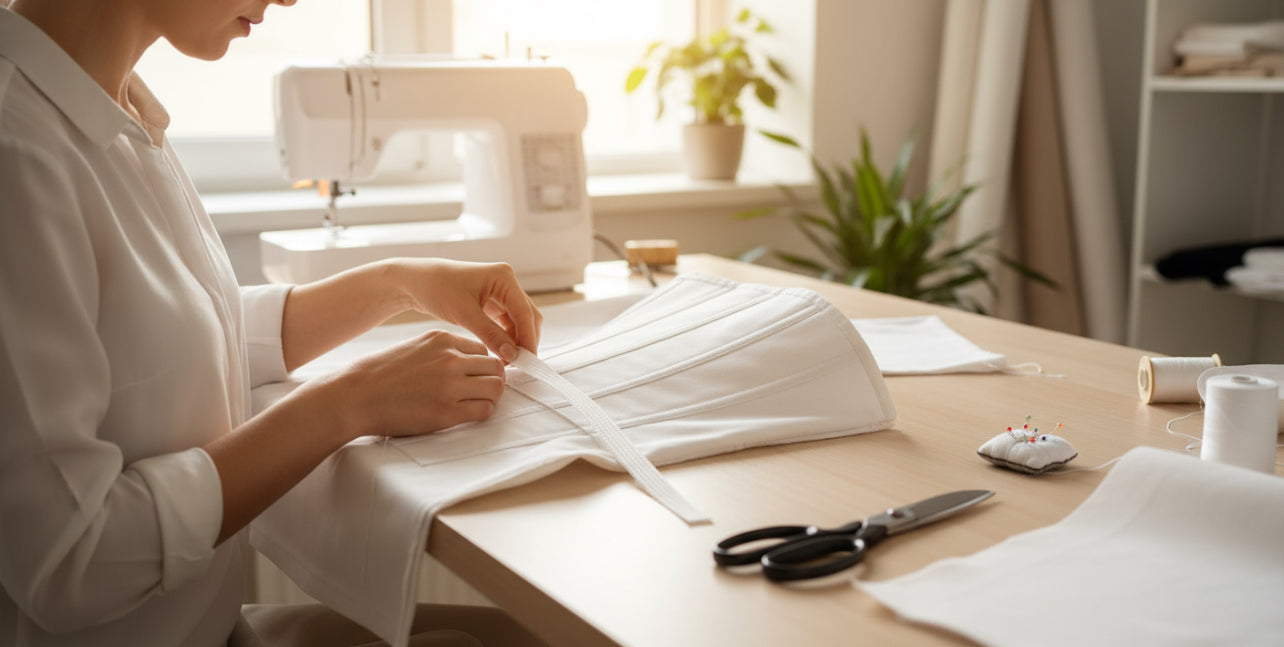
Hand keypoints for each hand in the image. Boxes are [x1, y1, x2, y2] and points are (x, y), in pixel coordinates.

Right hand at [329, 330, 506, 438]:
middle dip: (493, 379)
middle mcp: (450, 359)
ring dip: (490, 396)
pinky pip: (484, 410)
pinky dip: (481, 412)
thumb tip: (471, 362)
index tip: (475, 375)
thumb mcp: (415, 347)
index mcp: (442, 339)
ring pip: (496, 387)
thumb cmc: (382, 374)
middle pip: (496, 366)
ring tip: (475, 402)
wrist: (356, 396)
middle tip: (482, 390)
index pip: (483, 348)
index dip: (481, 364)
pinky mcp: (447, 411)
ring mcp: (450, 385)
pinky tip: (465, 413)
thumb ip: (443, 351)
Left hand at [390, 258, 542, 362]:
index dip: (528, 338)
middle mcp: (506, 283)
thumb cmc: (436, 288)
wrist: (417, 282)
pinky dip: (506, 338)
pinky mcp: (493, 303)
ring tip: (506, 362)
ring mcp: (501, 293)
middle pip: (528, 316)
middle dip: (525, 340)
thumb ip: (490, 334)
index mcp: (503, 277)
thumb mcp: (463, 313)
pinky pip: (508, 323)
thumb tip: (511, 354)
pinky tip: (499, 353)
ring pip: (520, 322)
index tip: (526, 360)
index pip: (525, 312)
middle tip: (518, 365)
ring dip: (516, 341)